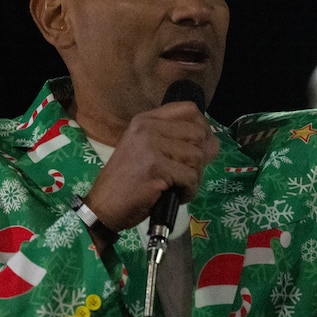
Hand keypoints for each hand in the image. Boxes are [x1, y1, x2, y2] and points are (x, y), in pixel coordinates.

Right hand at [83, 101, 218, 238]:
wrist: (103, 207)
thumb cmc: (128, 183)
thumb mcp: (149, 152)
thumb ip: (177, 142)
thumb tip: (214, 142)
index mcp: (146, 120)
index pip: (189, 109)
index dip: (203, 128)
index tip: (199, 148)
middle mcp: (147, 127)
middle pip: (198, 134)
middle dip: (201, 159)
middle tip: (188, 175)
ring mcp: (150, 145)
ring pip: (196, 157)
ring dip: (194, 178)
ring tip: (178, 187)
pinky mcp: (155, 167)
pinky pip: (190, 177)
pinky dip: (189, 191)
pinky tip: (176, 196)